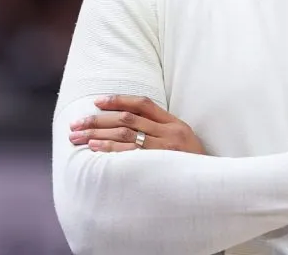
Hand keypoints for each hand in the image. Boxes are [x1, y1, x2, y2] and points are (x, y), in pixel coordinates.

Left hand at [68, 95, 206, 153]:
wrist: (212, 187)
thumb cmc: (192, 165)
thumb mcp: (183, 141)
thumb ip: (161, 131)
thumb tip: (127, 124)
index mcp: (175, 123)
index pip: (142, 104)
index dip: (118, 100)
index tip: (96, 102)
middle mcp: (170, 132)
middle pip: (127, 118)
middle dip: (98, 120)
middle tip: (76, 124)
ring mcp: (165, 148)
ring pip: (125, 133)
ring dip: (97, 134)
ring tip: (78, 137)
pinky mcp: (160, 165)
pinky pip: (130, 154)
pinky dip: (110, 149)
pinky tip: (95, 148)